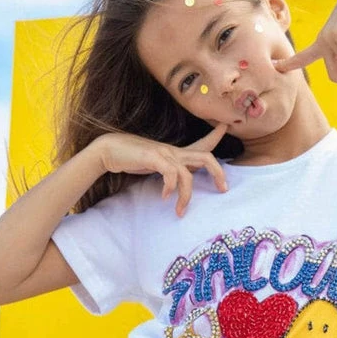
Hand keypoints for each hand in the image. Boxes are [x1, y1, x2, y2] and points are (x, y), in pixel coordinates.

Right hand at [95, 123, 228, 216]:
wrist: (109, 150)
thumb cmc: (131, 158)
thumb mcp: (155, 164)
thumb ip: (168, 171)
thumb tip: (177, 183)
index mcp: (175, 153)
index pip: (201, 144)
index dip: (215, 136)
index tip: (227, 126)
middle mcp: (174, 152)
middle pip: (206, 157)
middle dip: (218, 173)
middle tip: (224, 189)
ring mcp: (164, 154)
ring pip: (188, 174)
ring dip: (186, 196)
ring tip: (180, 211)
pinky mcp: (154, 158)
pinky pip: (170, 174)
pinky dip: (170, 188)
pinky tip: (164, 197)